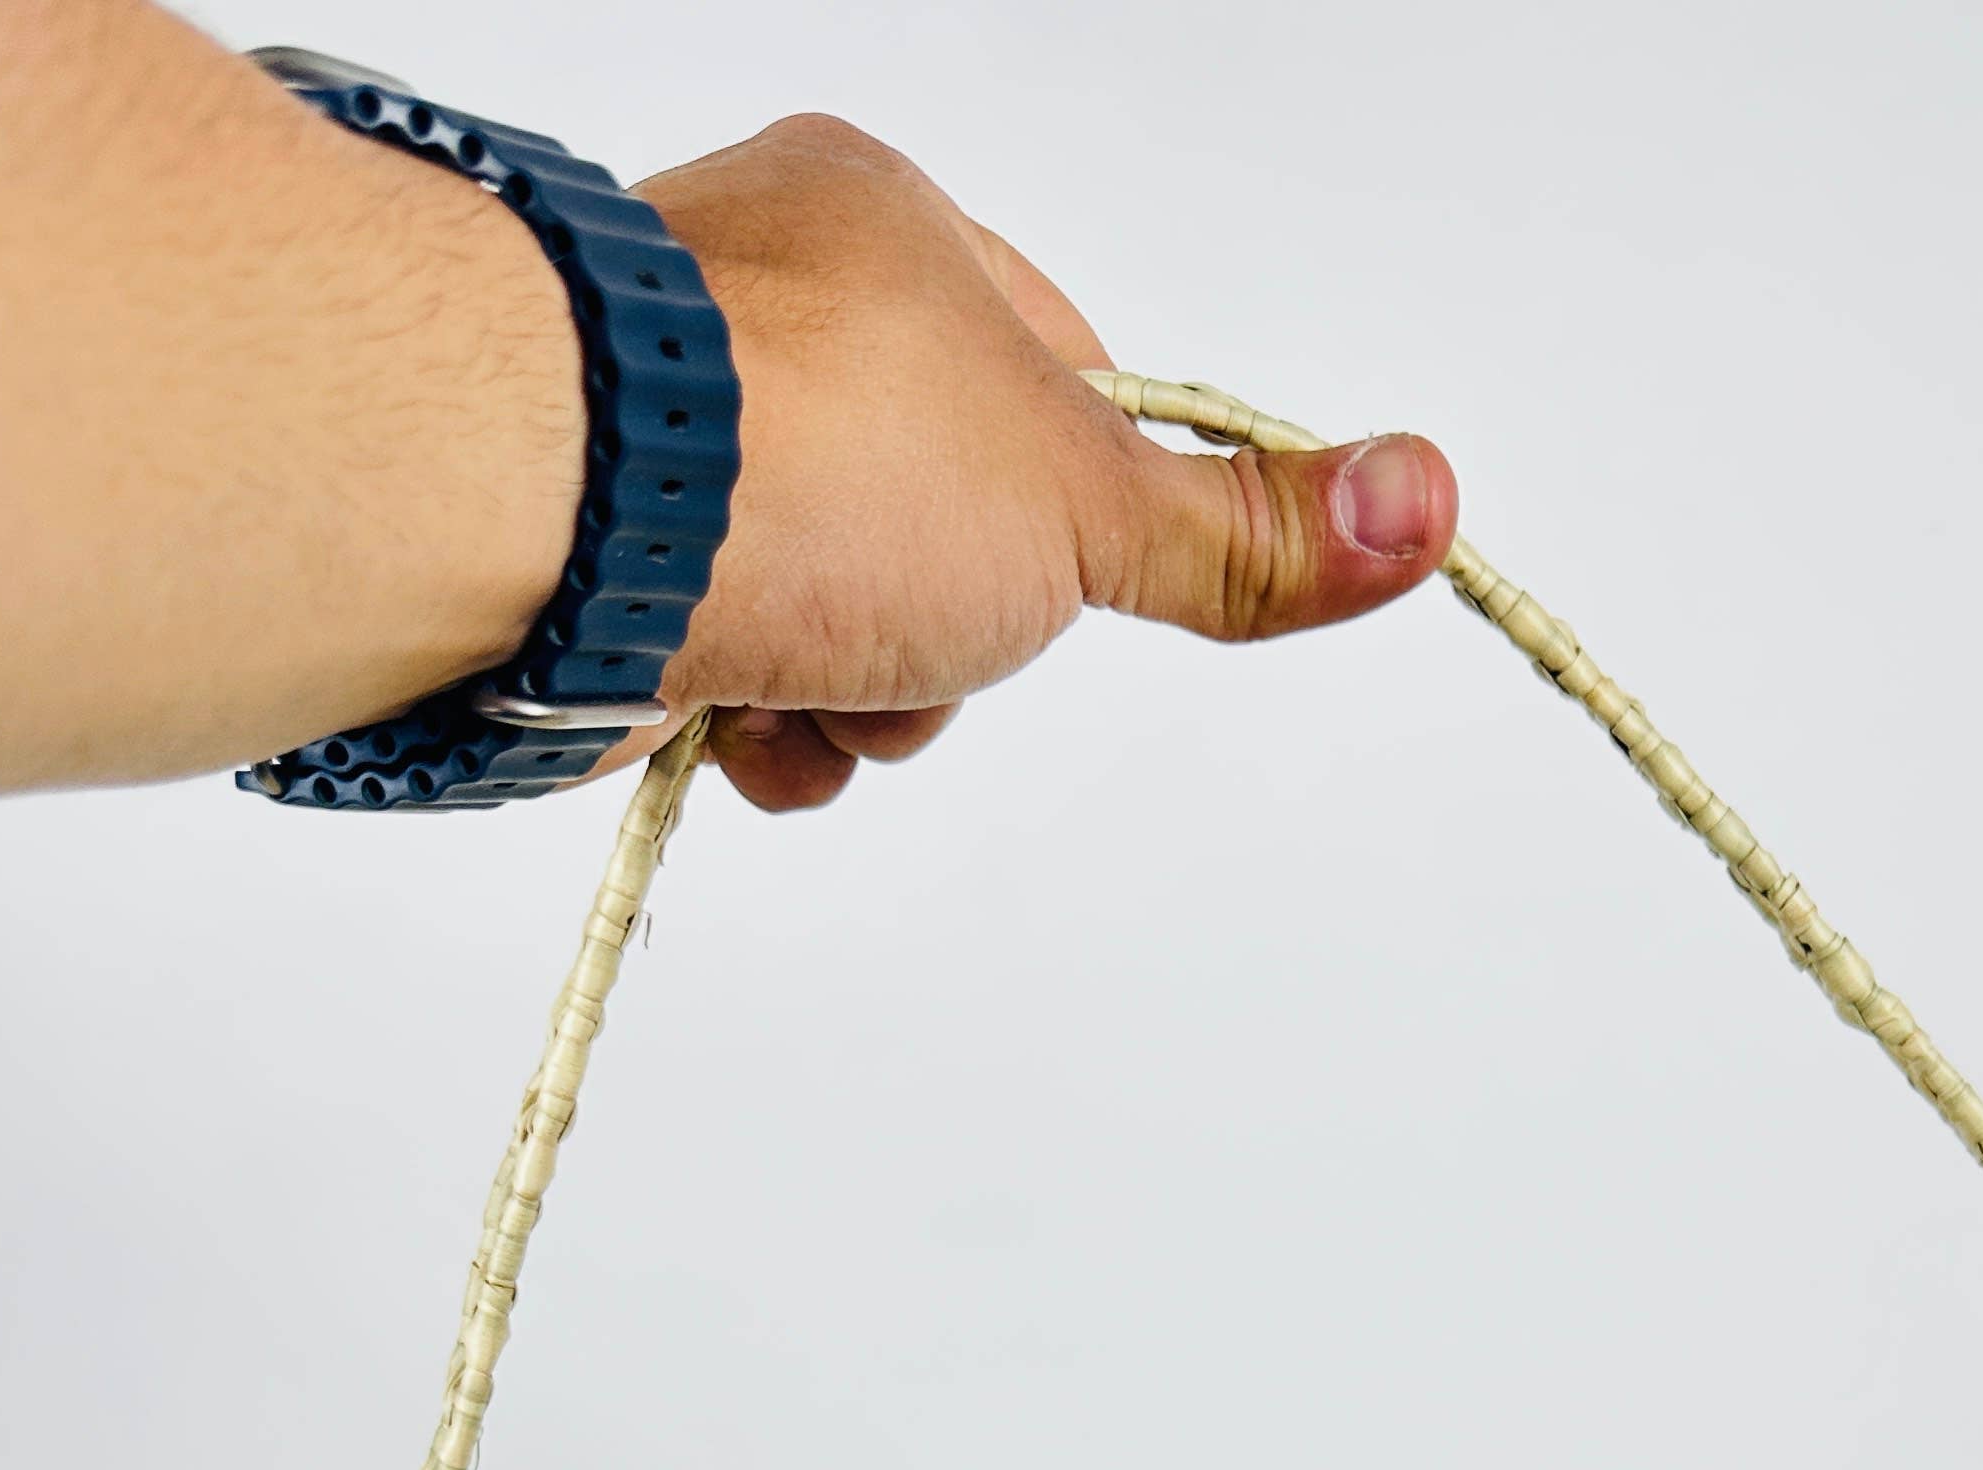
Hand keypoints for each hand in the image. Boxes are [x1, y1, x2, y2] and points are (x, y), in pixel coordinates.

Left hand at [636, 117, 1459, 814]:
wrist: (555, 516)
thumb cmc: (811, 458)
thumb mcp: (1083, 507)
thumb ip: (1240, 533)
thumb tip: (1427, 502)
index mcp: (889, 231)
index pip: (1049, 376)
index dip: (1081, 507)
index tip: (1064, 566)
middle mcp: (763, 301)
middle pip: (940, 521)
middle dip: (949, 634)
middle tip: (923, 641)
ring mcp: (666, 428)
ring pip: (830, 608)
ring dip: (852, 701)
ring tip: (815, 691)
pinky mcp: (588, 546)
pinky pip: (715, 661)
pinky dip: (745, 724)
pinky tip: (738, 725)